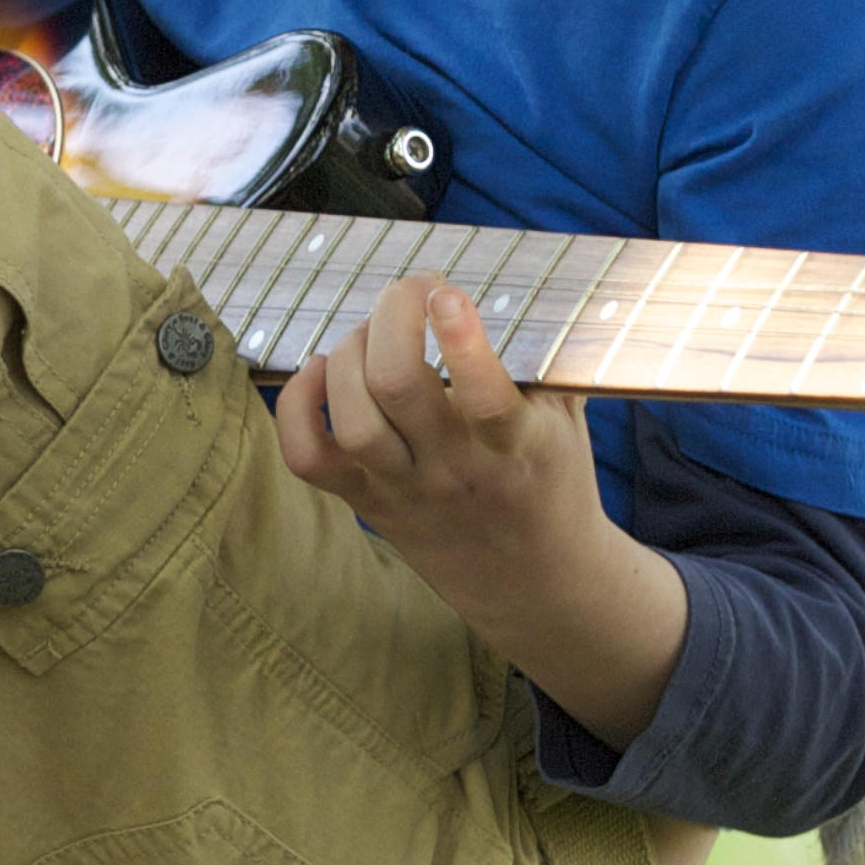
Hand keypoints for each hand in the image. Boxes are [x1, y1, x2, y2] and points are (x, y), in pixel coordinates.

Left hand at [272, 274, 687, 745]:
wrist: (536, 582)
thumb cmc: (550, 479)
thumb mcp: (567, 421)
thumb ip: (548, 358)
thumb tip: (533, 281)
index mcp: (518, 446)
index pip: (485, 396)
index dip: (461, 339)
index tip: (447, 293)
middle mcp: (455, 469)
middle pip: (398, 387)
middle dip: (392, 317)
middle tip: (411, 291)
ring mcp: (404, 488)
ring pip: (354, 421)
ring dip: (349, 355)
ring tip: (370, 333)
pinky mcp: (365, 502)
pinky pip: (308, 458)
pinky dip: (296, 406)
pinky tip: (319, 370)